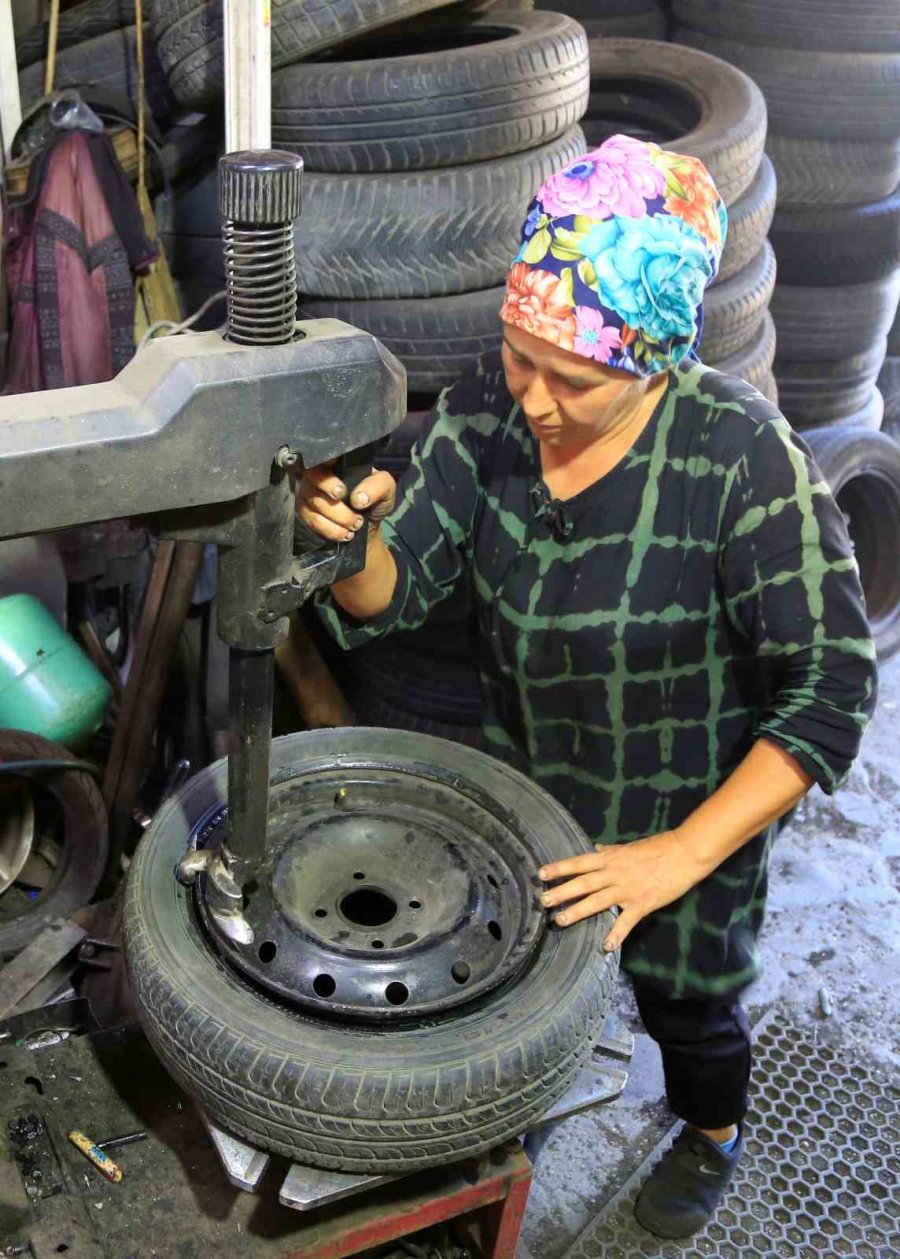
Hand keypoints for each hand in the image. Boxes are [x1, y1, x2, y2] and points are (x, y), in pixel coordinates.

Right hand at [296, 464, 395, 542]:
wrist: (367, 527)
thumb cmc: (374, 501)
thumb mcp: (386, 489)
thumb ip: (379, 486)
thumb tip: (358, 499)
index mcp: (336, 462)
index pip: (321, 458)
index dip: (327, 476)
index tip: (341, 492)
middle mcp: (317, 474)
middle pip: (314, 484)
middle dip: (337, 506)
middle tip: (357, 518)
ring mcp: (308, 493)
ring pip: (313, 504)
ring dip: (337, 520)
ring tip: (355, 526)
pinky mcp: (304, 512)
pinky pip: (311, 520)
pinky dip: (331, 530)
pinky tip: (345, 534)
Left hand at [538, 831, 706, 951]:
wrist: (684, 853)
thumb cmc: (657, 848)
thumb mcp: (629, 847)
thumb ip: (611, 851)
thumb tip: (596, 849)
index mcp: (611, 858)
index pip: (580, 862)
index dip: (560, 868)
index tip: (541, 874)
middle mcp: (615, 873)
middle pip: (583, 883)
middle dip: (561, 892)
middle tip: (542, 901)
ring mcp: (628, 889)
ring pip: (598, 901)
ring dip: (578, 911)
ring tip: (560, 920)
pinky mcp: (643, 903)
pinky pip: (626, 921)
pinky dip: (616, 934)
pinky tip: (606, 946)